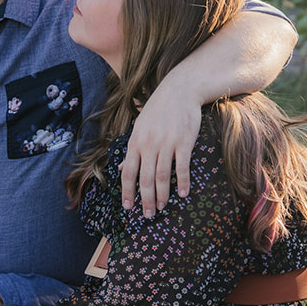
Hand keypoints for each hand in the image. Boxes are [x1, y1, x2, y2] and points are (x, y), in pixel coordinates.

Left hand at [121, 87, 201, 214]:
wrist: (180, 90)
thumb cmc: (159, 109)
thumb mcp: (139, 127)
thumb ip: (132, 148)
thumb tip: (123, 166)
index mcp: (135, 142)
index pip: (128, 173)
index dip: (127, 192)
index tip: (128, 207)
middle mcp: (148, 144)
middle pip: (144, 179)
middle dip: (144, 200)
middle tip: (147, 215)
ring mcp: (166, 144)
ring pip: (161, 176)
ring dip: (161, 195)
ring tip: (161, 208)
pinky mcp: (183, 142)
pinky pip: (181, 167)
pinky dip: (182, 182)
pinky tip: (183, 194)